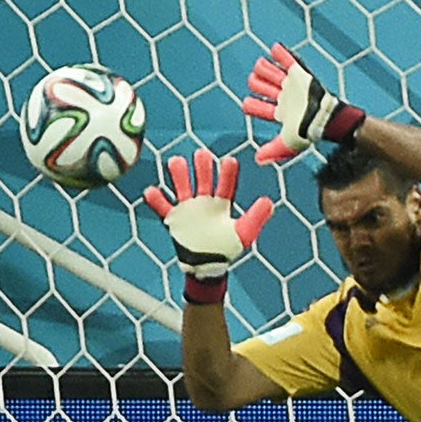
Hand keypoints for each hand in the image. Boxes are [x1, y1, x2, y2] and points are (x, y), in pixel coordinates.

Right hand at [142, 150, 274, 281]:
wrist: (207, 267)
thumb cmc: (226, 249)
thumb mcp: (244, 234)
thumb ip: (255, 218)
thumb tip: (269, 201)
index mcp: (222, 203)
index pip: (226, 185)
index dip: (227, 173)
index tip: (229, 161)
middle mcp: (205, 202)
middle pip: (203, 181)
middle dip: (203, 168)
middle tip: (202, 154)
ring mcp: (188, 209)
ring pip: (182, 188)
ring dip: (179, 175)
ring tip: (176, 161)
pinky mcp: (174, 220)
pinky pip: (163, 208)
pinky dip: (156, 200)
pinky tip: (151, 190)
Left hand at [243, 44, 366, 164]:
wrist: (324, 116)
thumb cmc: (309, 132)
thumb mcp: (288, 144)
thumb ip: (273, 151)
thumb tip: (257, 161)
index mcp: (280, 113)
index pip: (259, 107)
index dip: (251, 105)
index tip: (248, 104)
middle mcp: (283, 97)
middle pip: (262, 86)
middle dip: (256, 83)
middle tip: (256, 84)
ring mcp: (291, 85)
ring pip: (271, 72)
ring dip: (263, 68)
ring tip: (262, 68)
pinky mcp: (301, 74)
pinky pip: (290, 60)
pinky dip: (281, 53)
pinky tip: (275, 48)